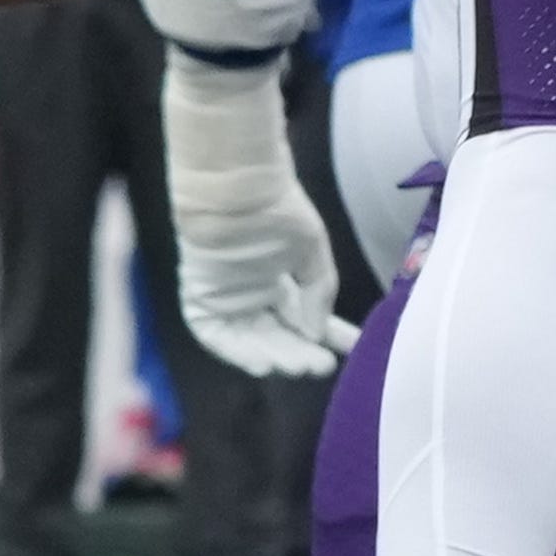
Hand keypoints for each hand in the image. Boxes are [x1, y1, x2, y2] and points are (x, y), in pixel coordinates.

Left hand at [163, 49, 354, 373]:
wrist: (237, 188)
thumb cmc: (279, 209)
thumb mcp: (311, 250)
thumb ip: (318, 292)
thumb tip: (316, 332)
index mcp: (280, 278)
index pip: (305, 316)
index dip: (328, 334)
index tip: (353, 348)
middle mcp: (253, 293)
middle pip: (278, 334)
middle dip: (300, 352)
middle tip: (322, 368)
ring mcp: (227, 298)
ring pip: (250, 340)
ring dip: (274, 356)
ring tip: (298, 367)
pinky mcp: (202, 300)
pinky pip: (218, 336)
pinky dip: (238, 352)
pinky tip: (262, 364)